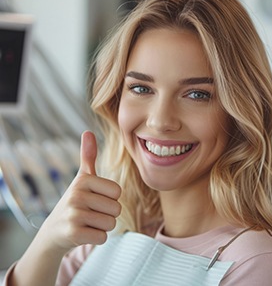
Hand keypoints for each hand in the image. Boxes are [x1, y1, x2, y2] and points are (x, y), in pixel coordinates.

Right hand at [39, 131, 121, 252]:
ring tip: (87, 222)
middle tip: (90, 213)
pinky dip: (96, 238)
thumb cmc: (76, 201)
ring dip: (102, 226)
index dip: (110, 198)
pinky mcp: (73, 233)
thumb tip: (88, 131)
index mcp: (84, 179)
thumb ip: (88, 156)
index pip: (117, 192)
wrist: (54, 230)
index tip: (95, 199)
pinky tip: (83, 233)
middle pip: (116, 208)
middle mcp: (77, 194)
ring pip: (111, 224)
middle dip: (107, 214)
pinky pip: (102, 237)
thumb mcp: (82, 178)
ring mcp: (74, 214)